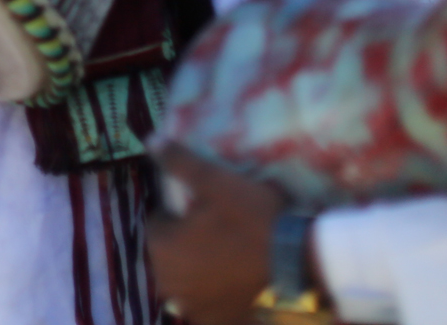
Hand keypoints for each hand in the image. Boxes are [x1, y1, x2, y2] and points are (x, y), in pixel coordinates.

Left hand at [145, 145, 289, 324]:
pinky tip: (237, 277)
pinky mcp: (215, 321)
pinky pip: (207, 301)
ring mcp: (192, 305)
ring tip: (230, 251)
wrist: (297, 262)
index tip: (204, 207)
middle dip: (185, 240)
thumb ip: (177, 161)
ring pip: (187, 278)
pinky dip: (216, 291)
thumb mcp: (213, 181)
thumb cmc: (249, 218)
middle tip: (219, 227)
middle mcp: (168, 282)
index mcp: (160, 248)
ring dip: (200, 266)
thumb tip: (149, 140)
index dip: (179, 212)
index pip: (158, 222)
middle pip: (170, 252)